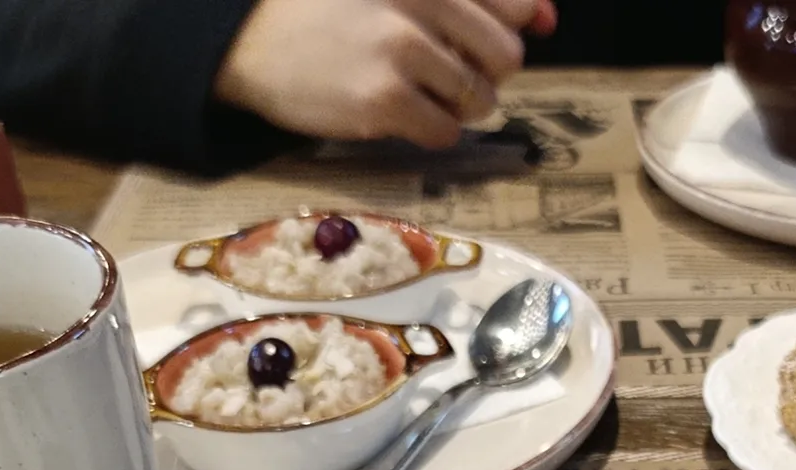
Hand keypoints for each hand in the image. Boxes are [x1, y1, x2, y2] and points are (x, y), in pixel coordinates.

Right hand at [215, 0, 556, 149]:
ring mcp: (402, 51)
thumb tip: (547, 16)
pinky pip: (445, 131)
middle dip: (487, 74)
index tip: (501, 38)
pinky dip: (433, 132)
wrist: (248, 39)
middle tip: (449, 75)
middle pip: (505, 56)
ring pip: (479, 99)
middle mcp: (420, 2)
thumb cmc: (326, 11)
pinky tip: (402, 116)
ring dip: (459, 107)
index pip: (513, 2)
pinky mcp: (383, 99)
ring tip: (419, 95)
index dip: (517, 24)